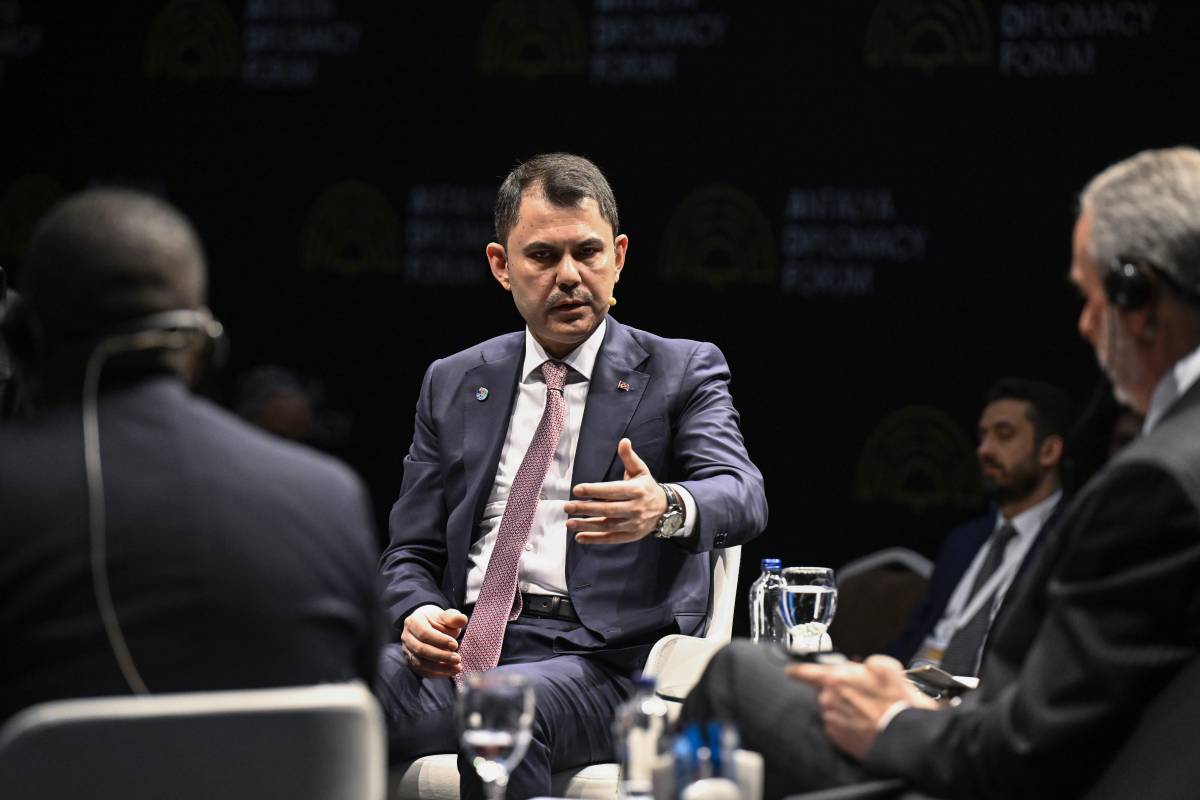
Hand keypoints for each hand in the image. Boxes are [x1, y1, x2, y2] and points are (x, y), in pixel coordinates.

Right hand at [401, 604, 467, 677]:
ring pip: (420, 663)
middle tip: (457, 659)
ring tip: (457, 667)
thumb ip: (454, 618)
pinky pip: (422, 671)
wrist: (428, 626)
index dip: (440, 641)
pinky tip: (450, 671)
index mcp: (413, 622)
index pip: (424, 633)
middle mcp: (407, 637)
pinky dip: (437, 674)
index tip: (455, 645)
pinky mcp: (411, 662)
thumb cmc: (438, 621)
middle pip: (421, 649)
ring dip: (440, 668)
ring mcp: (407, 651)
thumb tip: (462, 620)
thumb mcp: (446, 616)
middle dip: (441, 656)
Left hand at [565, 438, 667, 543]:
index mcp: (637, 490)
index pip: (613, 490)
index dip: (594, 490)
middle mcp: (636, 508)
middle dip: (585, 508)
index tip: (577, 489)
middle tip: (567, 506)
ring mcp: (633, 524)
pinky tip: (579, 537)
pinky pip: (611, 538)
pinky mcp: (631, 536)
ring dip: (586, 525)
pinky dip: (595, 539)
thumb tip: (623, 441)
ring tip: (569, 522)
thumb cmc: (647, 487)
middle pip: (607, 509)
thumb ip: (629, 457)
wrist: (665, 509)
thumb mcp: (641, 470)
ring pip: (607, 525)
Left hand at [787, 655, 937, 759]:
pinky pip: (837, 724)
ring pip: (833, 708)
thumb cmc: (898, 703)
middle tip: (864, 695)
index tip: (791, 671)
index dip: (797, 670)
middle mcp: (828, 700)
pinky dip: (848, 723)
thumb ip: (869, 661)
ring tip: (869, 711)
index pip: (806, 672)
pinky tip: (865, 723)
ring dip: (845, 707)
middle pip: (826, 690)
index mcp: (836, 679)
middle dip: (841, 690)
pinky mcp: (838, 738)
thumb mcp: (888, 668)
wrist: (905, 737)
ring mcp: (832, 720)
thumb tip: (865, 665)